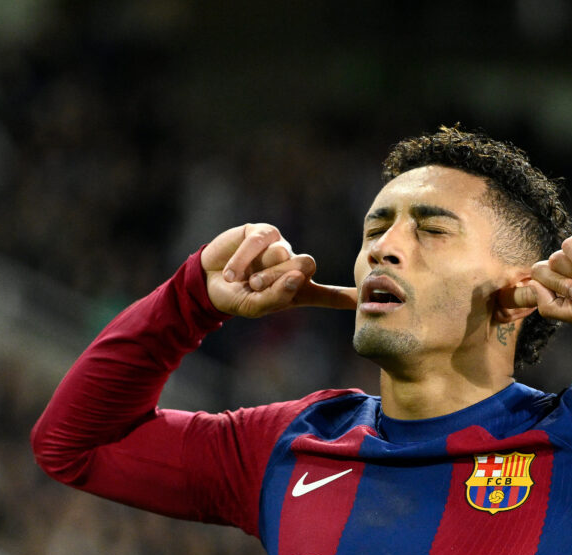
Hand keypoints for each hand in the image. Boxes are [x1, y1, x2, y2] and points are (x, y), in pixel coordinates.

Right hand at [200, 223, 356, 317]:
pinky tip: (230, 273)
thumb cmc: (235, 297)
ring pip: (283, 253)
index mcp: (298, 290)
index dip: (347, 296)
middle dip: (281, 278)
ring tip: (244, 281)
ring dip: (260, 271)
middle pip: (306, 265)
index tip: (366, 298)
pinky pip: (260, 241)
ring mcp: (280, 247)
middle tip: (257, 287)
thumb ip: (276, 297)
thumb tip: (297, 277)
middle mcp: (293, 266)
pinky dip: (243, 259)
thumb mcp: (254, 306)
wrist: (205, 281)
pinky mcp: (262, 232)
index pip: (329, 294)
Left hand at [511, 227, 571, 325]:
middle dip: (562, 285)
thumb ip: (548, 306)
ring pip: (556, 259)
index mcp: (561, 286)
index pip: (535, 281)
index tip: (568, 299)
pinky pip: (570, 245)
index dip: (545, 291)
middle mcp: (567, 268)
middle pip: (541, 270)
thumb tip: (533, 284)